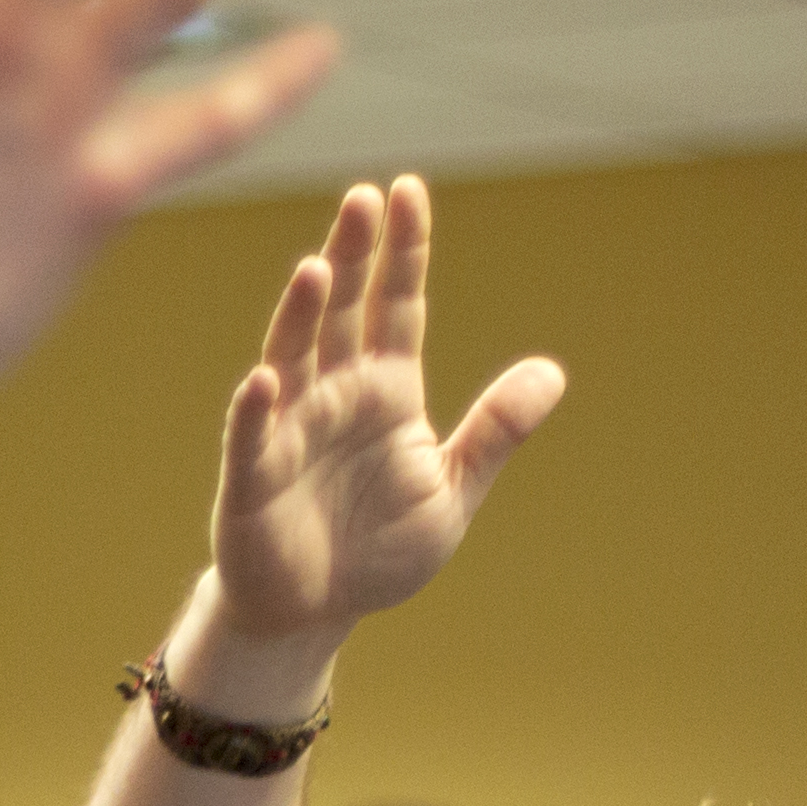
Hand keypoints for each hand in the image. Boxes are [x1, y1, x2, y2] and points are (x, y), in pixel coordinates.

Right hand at [207, 177, 562, 643]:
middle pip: (342, 310)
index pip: (398, 304)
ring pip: (294, 356)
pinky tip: (266, 379)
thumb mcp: (453, 491)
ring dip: (302, 314)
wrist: (317, 613)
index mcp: (388, 391)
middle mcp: (335, 395)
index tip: (407, 191)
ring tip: (316, 267)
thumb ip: (495, 432)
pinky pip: (254, 437)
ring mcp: (290, 430)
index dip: (404, 251)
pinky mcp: (253, 478)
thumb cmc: (378, 550)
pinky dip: (257, 409)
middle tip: (363, 199)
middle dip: (351, 256)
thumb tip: (553, 371)